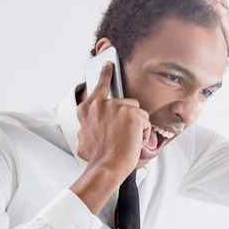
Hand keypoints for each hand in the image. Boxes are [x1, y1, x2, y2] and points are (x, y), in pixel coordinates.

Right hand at [76, 61, 151, 177]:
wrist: (107, 166)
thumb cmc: (97, 158)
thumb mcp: (83, 141)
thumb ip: (86, 130)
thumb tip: (85, 132)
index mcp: (87, 109)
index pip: (99, 86)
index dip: (105, 73)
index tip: (108, 62)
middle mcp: (101, 104)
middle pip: (126, 105)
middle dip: (129, 120)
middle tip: (123, 135)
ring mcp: (117, 106)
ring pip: (138, 114)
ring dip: (137, 128)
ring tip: (126, 141)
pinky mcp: (133, 113)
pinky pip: (146, 123)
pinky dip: (143, 135)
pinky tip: (133, 142)